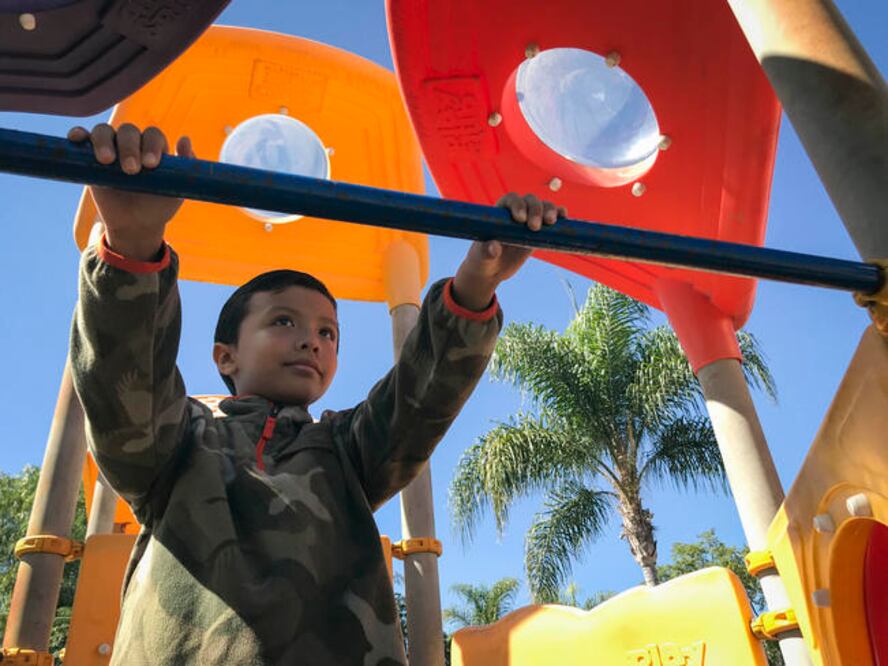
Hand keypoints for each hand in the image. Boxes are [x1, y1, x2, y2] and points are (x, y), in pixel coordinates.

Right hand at [69, 124, 194, 260]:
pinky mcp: (89, 157)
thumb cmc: (159, 206)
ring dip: (103, 141)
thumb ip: (186, 166)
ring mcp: (110, 148)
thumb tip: (184, 139)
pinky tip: (77, 139)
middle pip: (128, 131)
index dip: (152, 145)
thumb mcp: (177, 190)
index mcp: (154, 148)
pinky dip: (78, 135)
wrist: (136, 225)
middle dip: (129, 147)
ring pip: (104, 131)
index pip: (152, 135)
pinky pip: (82, 139)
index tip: (151, 165)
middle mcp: (132, 144)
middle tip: (131, 170)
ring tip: (107, 161)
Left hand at [452, 193, 565, 309]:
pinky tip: (564, 219)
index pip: (511, 200)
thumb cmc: (483, 261)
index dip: (517, 205)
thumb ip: (486, 252)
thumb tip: (494, 248)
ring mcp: (530, 219)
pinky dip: (559, 215)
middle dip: (535, 209)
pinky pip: (553, 218)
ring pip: (544, 206)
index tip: (519, 219)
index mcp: (500, 213)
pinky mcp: (541, 230)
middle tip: (534, 227)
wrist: (493, 269)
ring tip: (550, 223)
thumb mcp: (482, 258)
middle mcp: (516, 212)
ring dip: (550, 210)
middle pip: (530, 201)